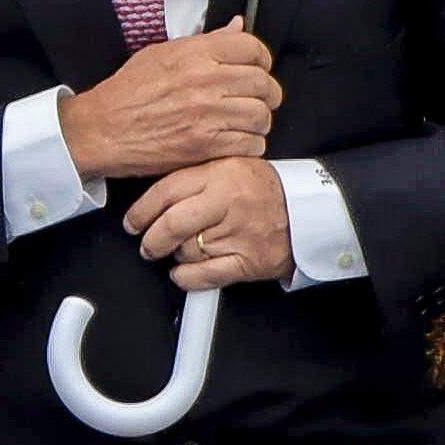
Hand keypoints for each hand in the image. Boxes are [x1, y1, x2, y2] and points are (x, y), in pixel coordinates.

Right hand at [58, 18, 281, 181]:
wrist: (100, 130)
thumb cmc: (126, 93)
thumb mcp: (161, 53)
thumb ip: (205, 41)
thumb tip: (236, 27)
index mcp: (195, 54)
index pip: (253, 48)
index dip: (261, 60)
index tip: (257, 69)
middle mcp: (205, 81)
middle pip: (264, 84)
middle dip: (266, 94)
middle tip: (257, 100)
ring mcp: (208, 115)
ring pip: (261, 116)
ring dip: (258, 122)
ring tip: (245, 123)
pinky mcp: (206, 145)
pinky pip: (251, 144)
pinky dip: (249, 145)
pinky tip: (236, 141)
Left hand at [125, 157, 293, 289]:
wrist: (312, 209)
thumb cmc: (266, 189)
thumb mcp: (230, 166)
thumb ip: (195, 176)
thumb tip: (154, 197)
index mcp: (221, 175)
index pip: (167, 191)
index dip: (141, 210)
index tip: (133, 221)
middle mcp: (229, 203)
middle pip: (172, 224)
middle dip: (151, 239)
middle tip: (146, 244)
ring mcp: (240, 233)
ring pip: (187, 250)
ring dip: (178, 254)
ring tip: (185, 248)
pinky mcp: (249, 261)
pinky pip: (206, 275)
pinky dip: (187, 278)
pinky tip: (182, 273)